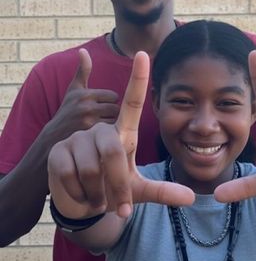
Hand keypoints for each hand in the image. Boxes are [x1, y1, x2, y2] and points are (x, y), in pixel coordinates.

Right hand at [47, 48, 119, 139]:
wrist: (53, 138)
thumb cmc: (68, 110)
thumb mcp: (74, 89)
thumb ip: (83, 70)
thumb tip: (83, 50)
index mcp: (84, 93)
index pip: (113, 96)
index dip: (109, 103)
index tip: (100, 107)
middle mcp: (85, 106)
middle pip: (116, 108)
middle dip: (111, 114)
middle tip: (101, 118)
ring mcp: (87, 121)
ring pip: (114, 120)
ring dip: (111, 125)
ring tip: (100, 126)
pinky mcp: (89, 135)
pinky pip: (110, 133)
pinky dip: (108, 135)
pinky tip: (99, 136)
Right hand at [48, 51, 194, 219]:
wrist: (80, 203)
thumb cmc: (112, 191)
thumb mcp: (138, 191)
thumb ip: (163, 191)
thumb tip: (192, 196)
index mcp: (122, 133)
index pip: (132, 102)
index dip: (138, 79)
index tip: (144, 54)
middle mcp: (99, 130)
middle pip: (113, 152)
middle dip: (118, 185)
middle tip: (120, 206)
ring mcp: (76, 139)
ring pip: (91, 170)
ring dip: (98, 194)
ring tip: (97, 198)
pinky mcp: (57, 152)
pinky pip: (71, 176)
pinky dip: (80, 196)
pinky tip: (80, 196)